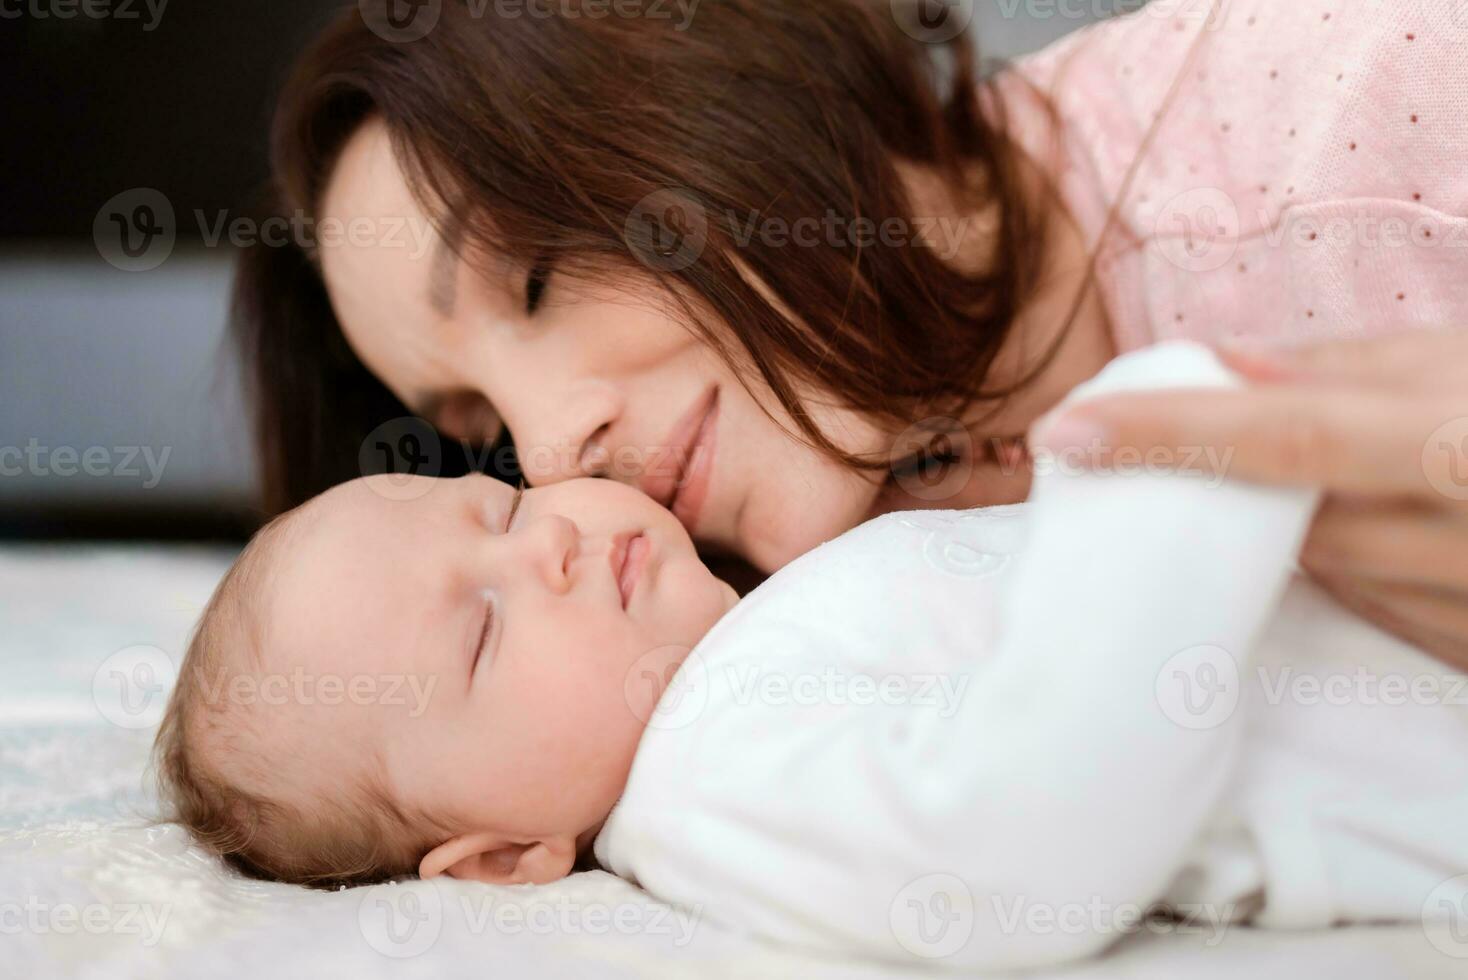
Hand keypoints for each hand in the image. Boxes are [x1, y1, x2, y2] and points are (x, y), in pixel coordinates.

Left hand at [1029, 330, 1467, 669]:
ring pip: (1331, 576)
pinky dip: (1352, 574)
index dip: (1173, 433)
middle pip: (1300, 524)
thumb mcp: (1464, 366)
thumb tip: (1220, 365)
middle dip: (1229, 491)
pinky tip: (1380, 535)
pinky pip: (1378, 617)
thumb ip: (1349, 368)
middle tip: (1160, 454)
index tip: (1065, 432)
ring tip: (1315, 482)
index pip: (1293, 436)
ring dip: (1296, 532)